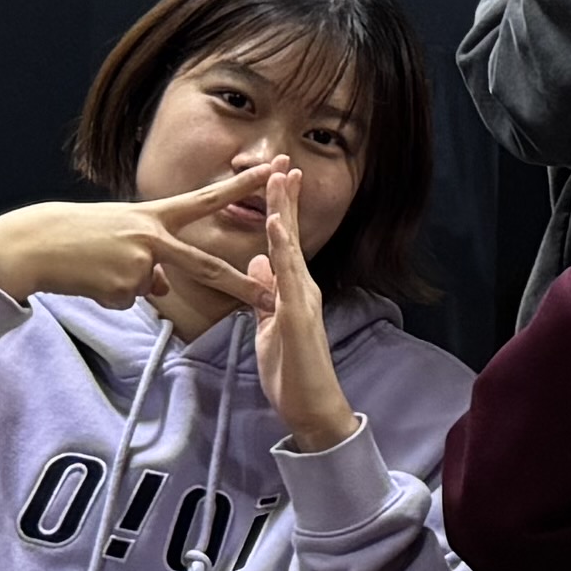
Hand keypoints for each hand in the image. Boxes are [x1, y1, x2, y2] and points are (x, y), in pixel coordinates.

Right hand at [0, 172, 267, 330]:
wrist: (33, 243)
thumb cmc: (75, 235)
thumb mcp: (119, 235)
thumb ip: (150, 257)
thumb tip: (164, 285)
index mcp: (153, 216)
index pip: (207, 199)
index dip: (243, 186)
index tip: (275, 171)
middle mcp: (153, 236)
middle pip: (204, 265)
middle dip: (238, 283)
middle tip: (268, 295)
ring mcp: (140, 262)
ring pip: (150, 289)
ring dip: (124, 286)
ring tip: (94, 267)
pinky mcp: (125, 288)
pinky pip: (126, 302)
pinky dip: (108, 296)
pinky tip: (88, 279)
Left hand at [233, 169, 359, 451]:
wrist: (313, 408)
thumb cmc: (291, 372)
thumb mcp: (269, 327)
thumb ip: (264, 296)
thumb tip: (257, 265)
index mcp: (293, 290)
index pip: (285, 243)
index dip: (280, 210)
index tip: (275, 177)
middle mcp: (303, 288)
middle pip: (291, 236)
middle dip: (286, 199)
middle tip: (283, 162)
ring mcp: (303, 299)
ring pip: (292, 248)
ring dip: (285, 213)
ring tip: (279, 181)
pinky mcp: (300, 315)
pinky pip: (289, 278)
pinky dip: (282, 250)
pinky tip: (275, 229)